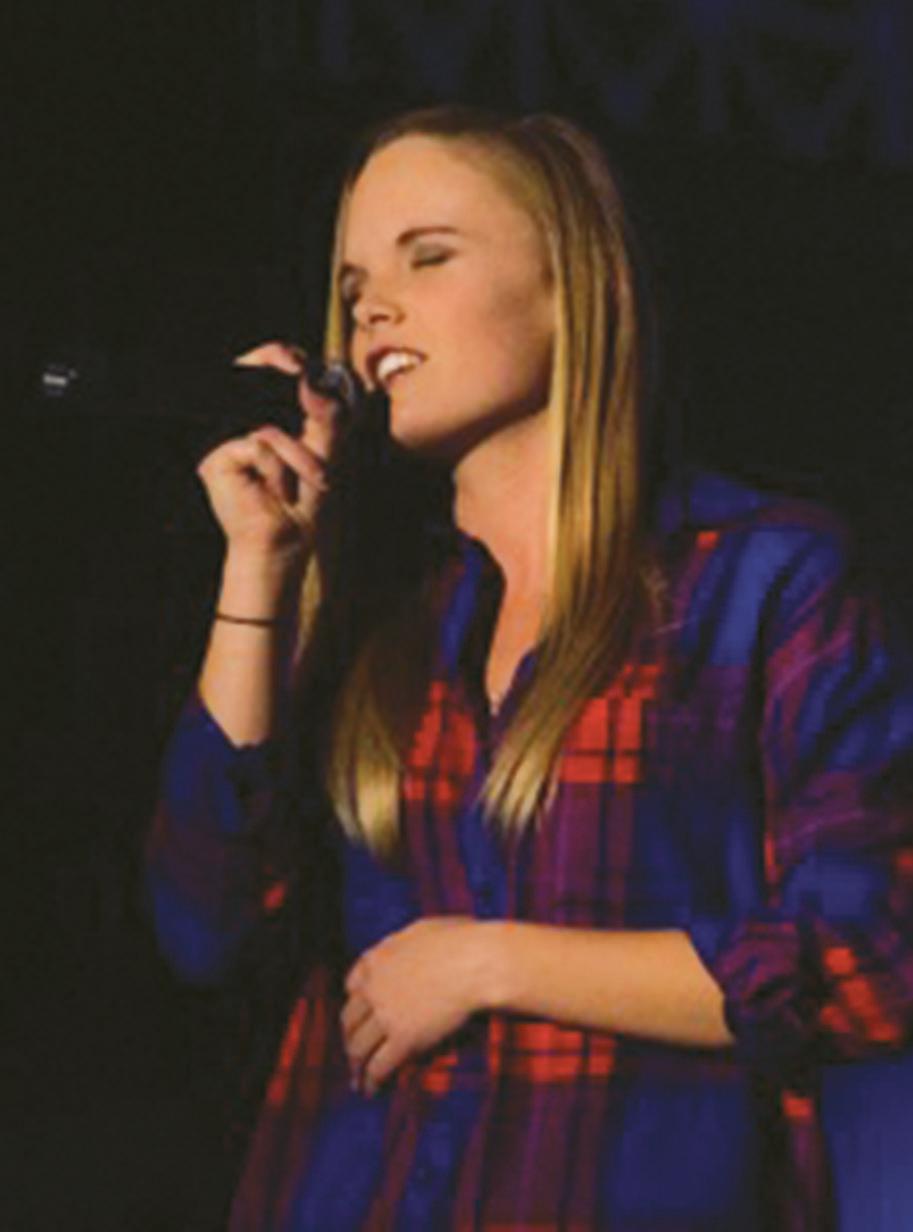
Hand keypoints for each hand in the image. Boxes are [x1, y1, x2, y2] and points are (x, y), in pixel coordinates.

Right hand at [196, 341, 343, 561]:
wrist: (288, 538)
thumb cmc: (306, 496)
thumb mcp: (327, 448)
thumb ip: (326, 413)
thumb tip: (310, 381)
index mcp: (266, 410)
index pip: (268, 366)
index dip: (283, 356)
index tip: (303, 363)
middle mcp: (240, 419)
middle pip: (258, 381)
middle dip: (297, 398)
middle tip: (315, 407)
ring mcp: (225, 436)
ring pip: (268, 423)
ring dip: (301, 454)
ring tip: (314, 479)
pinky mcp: (216, 457)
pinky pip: (259, 446)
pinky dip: (280, 470)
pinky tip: (280, 490)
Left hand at [341, 918, 491, 1095]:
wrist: (476, 961)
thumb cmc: (461, 940)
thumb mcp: (424, 929)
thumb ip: (408, 941)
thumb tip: (412, 944)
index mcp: (377, 959)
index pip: (351, 985)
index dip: (354, 1002)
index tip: (357, 1015)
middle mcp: (373, 987)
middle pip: (349, 1019)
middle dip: (348, 1037)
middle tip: (352, 1052)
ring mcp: (386, 1014)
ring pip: (358, 1046)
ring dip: (355, 1066)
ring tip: (358, 1079)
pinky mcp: (403, 1039)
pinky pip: (379, 1065)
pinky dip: (371, 1081)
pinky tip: (371, 1090)